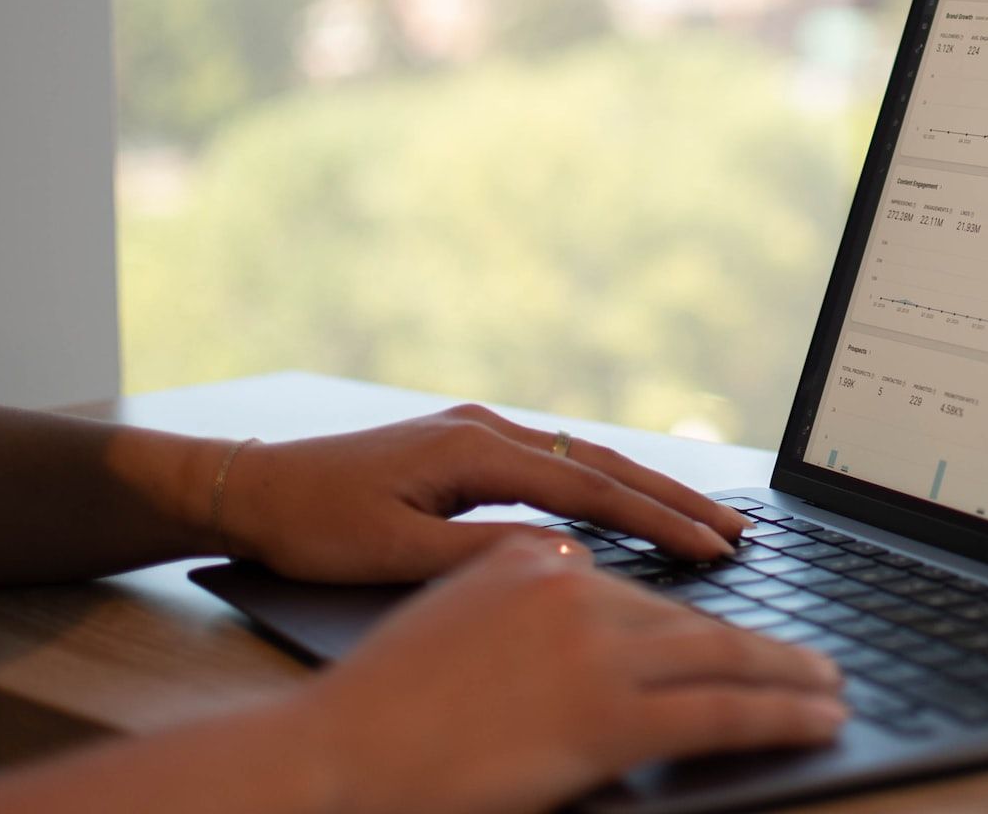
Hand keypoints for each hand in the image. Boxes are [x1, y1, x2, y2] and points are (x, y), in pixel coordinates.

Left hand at [218, 404, 752, 581]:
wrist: (250, 487)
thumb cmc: (311, 525)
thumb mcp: (390, 552)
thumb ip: (481, 556)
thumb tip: (570, 559)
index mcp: (475, 449)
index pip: (588, 490)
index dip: (656, 521)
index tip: (711, 548)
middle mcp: (488, 427)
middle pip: (603, 464)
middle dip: (674, 498)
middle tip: (737, 530)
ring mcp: (480, 431)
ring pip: (586, 461)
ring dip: (647, 490)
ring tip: (705, 519)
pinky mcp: (469, 446)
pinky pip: (559, 464)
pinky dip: (606, 487)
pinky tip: (631, 506)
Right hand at [283, 537, 847, 813]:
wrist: (332, 753)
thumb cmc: (377, 705)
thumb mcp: (452, 616)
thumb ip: (521, 602)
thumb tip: (580, 603)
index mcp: (533, 557)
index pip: (642, 587)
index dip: (702, 611)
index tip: (740, 623)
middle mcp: (573, 585)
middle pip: (690, 618)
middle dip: (762, 642)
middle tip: (814, 657)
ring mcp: (594, 647)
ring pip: (722, 657)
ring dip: (786, 674)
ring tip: (826, 686)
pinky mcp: (608, 712)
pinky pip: (719, 711)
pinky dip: (780, 713)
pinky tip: (816, 715)